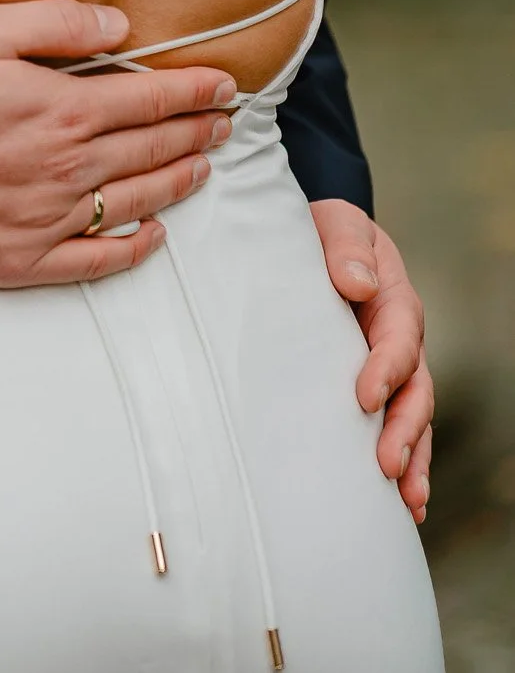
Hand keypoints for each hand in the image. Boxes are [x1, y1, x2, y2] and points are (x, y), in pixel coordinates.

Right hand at [0, 0, 234, 286]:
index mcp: (62, 110)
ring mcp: (50, 220)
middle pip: (151, 150)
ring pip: (135, 201)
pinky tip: (151, 236)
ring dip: (177, 182)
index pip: (150, 99)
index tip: (226, 86)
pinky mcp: (24, 259)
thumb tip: (119, 27)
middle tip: (225, 124)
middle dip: (196, 133)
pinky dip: (133, 249)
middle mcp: (68, 168)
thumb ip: (55, 23)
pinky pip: (96, 260)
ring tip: (202, 167)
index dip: (194, 91)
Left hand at [311, 199, 432, 522]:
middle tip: (387, 466)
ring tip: (408, 501)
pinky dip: (403, 466)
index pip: (398, 340)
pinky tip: (403, 506)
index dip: (386, 369)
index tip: (364, 397)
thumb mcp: (337, 224)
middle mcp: (398, 345)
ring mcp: (389, 374)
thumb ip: (347, 246)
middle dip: (405, 432)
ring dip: (412, 461)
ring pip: (411, 421)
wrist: (315, 244)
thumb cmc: (324, 234)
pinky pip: (392, 430)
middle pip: (414, 393)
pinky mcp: (369, 393)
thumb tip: (358, 282)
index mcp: (394, 304)